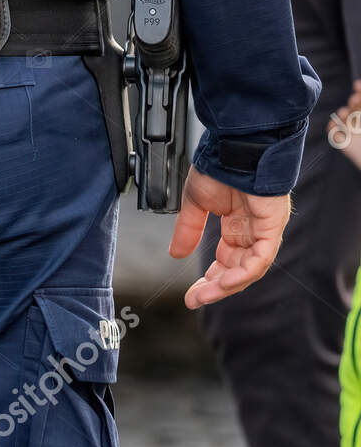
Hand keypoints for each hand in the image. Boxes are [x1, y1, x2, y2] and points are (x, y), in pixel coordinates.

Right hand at [168, 166, 289, 309]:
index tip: (192, 293)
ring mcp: (264, 229)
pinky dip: (242, 273)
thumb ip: (187, 230)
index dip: (209, 278)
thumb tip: (176, 254)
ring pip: (250, 269)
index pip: (225, 260)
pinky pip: (260, 258)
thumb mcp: (195, 204)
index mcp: (237, 225)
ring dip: (226, 285)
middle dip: (216, 287)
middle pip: (237, 269)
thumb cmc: (219, 166)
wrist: (234, 146)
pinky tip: (224, 282)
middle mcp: (252, 230)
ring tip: (204, 295)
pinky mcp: (272, 226)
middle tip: (195, 300)